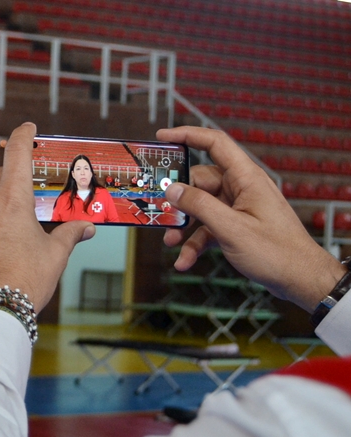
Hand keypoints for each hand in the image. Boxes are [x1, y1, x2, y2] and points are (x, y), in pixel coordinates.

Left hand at [0, 122, 94, 309]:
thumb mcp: (55, 255)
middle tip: (25, 204)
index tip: (27, 128)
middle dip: (11, 185)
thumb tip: (87, 227)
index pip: (17, 152)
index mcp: (12, 198)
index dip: (23, 135)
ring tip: (6, 239)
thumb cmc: (25, 282)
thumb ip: (70, 233)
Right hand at [157, 126, 345, 310]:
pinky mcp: (236, 226)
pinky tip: (185, 260)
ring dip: (184, 227)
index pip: (215, 144)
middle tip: (160, 211)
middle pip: (200, 182)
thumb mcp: (231, 228)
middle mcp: (242, 189)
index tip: (163, 137)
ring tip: (172, 243)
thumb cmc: (277, 252)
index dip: (188, 135)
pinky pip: (208, 228)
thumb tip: (173, 189)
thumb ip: (200, 205)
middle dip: (178, 200)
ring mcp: (239, 208)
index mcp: (246, 179)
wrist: (299, 279)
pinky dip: (195, 243)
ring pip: (201, 208)